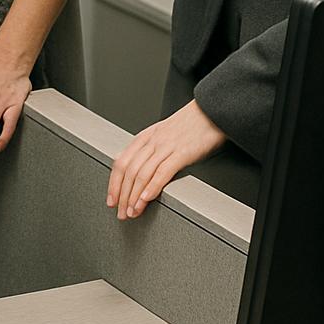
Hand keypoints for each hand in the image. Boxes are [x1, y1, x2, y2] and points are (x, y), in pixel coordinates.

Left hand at [107, 101, 225, 219]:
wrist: (212, 111)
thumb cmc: (191, 124)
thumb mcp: (164, 133)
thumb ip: (150, 149)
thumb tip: (137, 168)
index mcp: (145, 137)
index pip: (120, 162)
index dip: (113, 183)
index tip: (111, 199)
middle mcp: (152, 141)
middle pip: (128, 171)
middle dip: (122, 195)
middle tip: (120, 212)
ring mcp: (166, 146)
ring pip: (142, 174)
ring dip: (134, 196)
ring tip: (132, 212)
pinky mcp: (182, 153)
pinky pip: (162, 172)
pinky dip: (152, 187)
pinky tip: (147, 199)